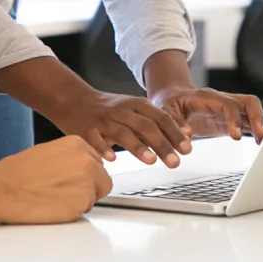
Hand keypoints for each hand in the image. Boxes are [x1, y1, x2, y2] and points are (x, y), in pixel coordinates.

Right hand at [0, 135, 112, 224]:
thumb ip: (70, 158)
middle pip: (102, 180)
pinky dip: (72, 213)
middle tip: (65, 193)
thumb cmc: (19, 172)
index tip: (75, 181)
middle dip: (89, 189)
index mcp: (77, 144)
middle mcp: (87, 159)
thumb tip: (79, 169)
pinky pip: (85, 211)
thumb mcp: (49, 152)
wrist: (5, 187)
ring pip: (95, 197)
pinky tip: (54, 207)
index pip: (97, 163)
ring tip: (55, 198)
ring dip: (80, 201)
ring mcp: (87, 180)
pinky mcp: (83, 201)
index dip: (85, 176)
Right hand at [56, 91, 193, 167]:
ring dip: (138, 146)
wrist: (75, 100)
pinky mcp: (87, 129)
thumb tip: (187, 132)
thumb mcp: (136, 108)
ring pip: (123, 132)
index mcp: (137, 104)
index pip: (160, 117)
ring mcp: (105, 120)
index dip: (175, 132)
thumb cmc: (110, 109)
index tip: (187, 149)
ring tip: (151, 160)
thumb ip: (159, 120)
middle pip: (145, 126)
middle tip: (175, 162)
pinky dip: (104, 148)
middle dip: (162, 144)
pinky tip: (111, 158)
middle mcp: (123, 111)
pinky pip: (96, 139)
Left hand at [150, 86, 262, 143]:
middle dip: (257, 118)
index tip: (235, 135)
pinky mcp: (229, 121)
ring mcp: (228, 111)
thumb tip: (186, 134)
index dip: (234, 118)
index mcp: (207, 97)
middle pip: (248, 102)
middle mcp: (221, 101)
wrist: (171, 98)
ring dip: (260, 126)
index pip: (228, 104)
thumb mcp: (164, 109)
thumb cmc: (168, 102)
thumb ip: (174, 121)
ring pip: (252, 112)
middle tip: (261, 137)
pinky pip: (248, 124)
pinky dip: (256, 132)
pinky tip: (259, 144)